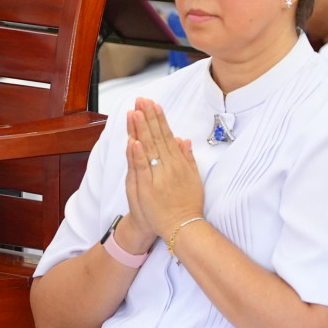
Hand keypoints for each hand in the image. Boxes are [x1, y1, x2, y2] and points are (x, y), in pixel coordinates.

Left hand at [123, 99, 203, 243]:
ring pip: (148, 148)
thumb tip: (184, 139)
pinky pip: (142, 168)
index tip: (153, 104)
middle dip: (148, 117)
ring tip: (136, 112)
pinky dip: (138, 154)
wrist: (182, 227)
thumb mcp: (193, 178)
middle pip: (156, 137)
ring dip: (141, 129)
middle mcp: (168, 166)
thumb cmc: (186, 204)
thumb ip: (187, 158)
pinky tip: (134, 140)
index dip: (159, 119)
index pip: (166, 136)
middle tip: (141, 100)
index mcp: (178, 163)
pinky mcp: (147, 188)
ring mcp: (158, 176)